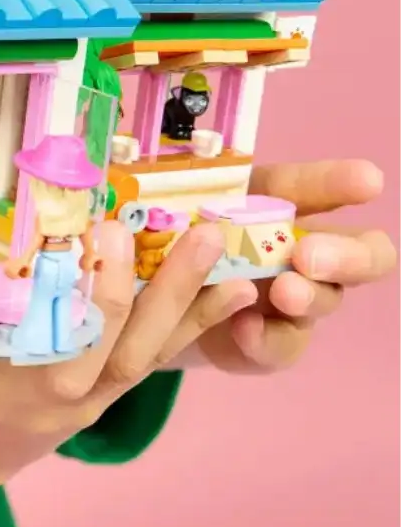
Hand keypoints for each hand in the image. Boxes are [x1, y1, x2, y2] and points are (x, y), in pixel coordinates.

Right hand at [0, 221, 242, 489]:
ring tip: (236, 268)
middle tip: (204, 237)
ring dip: (193, 312)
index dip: (96, 288)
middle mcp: (67, 393)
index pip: (71, 334)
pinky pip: (146, 365)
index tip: (110, 231)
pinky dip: (185, 333)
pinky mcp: (99, 399)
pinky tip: (223, 299)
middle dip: (169, 293)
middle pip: (128, 344)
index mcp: (23, 380)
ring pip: (149, 357)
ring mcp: (89, 400)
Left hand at [191, 159, 395, 373]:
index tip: (367, 180)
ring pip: (325, 299)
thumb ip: (197, 210)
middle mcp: (307, 253)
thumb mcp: (184, 217)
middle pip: (361, 253)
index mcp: (284, 207)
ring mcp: (298, 302)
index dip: (342, 182)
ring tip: (283, 292)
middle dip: (346, 255)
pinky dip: (265, 338)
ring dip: (308, 295)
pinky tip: (244, 329)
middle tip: (309, 256)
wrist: (160, 306)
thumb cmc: (181, 242)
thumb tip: (198, 214)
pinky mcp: (274, 344)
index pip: (320, 189)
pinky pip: (283, 345)